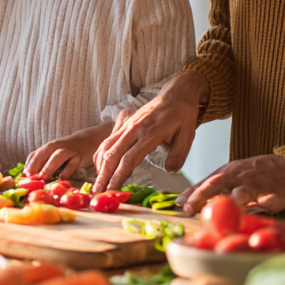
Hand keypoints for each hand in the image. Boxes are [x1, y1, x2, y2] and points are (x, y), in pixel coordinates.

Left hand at [25, 123, 113, 179]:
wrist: (86, 141)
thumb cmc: (66, 152)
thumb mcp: (52, 155)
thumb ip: (43, 163)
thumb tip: (29, 178)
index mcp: (48, 147)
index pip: (36, 154)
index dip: (29, 164)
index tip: (22, 175)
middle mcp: (57, 146)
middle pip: (44, 152)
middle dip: (36, 163)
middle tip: (29, 175)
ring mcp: (68, 150)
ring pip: (58, 156)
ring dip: (49, 166)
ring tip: (43, 176)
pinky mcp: (79, 155)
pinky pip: (73, 163)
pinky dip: (67, 171)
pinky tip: (62, 178)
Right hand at [93, 70, 206, 191]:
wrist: (176, 93)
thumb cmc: (183, 114)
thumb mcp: (188, 134)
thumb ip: (178, 154)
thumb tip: (170, 170)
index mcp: (150, 133)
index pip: (129, 159)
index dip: (119, 176)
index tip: (112, 190)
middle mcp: (134, 128)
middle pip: (113, 154)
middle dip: (103, 175)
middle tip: (98, 192)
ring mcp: (128, 125)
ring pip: (107, 146)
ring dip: (100, 165)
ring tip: (96, 182)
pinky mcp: (125, 123)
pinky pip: (108, 139)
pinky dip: (101, 154)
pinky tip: (100, 166)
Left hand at [177, 155, 284, 215]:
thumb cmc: (258, 174)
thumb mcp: (234, 175)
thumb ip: (215, 188)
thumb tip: (188, 200)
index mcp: (228, 171)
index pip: (206, 181)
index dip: (192, 193)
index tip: (179, 204)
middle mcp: (239, 176)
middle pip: (217, 184)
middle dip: (201, 197)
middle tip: (190, 209)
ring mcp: (256, 185)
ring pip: (241, 192)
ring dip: (230, 201)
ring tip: (221, 210)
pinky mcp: (274, 194)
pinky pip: (267, 200)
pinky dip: (263, 204)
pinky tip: (261, 207)